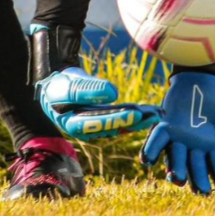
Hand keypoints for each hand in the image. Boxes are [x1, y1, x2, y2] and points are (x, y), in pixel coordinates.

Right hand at [37, 65, 160, 139]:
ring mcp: (96, 125)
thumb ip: (87, 89)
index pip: (98, 123)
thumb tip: (114, 93)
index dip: (118, 118)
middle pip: (114, 126)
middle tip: (155, 115)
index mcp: (73, 124)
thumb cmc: (57, 87)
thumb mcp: (67, 86)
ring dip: (139, 118)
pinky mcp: (104, 119)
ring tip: (158, 112)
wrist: (56, 87)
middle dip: (135, 120)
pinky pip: (121, 117)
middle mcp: (87, 129)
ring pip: (120, 123)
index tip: (136, 113)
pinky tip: (150, 111)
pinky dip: (135, 114)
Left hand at [140, 72, 214, 194]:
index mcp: (214, 145)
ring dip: (176, 170)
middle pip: (196, 168)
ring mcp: (179, 137)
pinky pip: (156, 141)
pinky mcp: (165, 126)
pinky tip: (147, 161)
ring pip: (176, 159)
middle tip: (202, 191)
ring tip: (177, 179)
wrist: (201, 76)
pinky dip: (151, 151)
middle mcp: (196, 146)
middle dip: (198, 180)